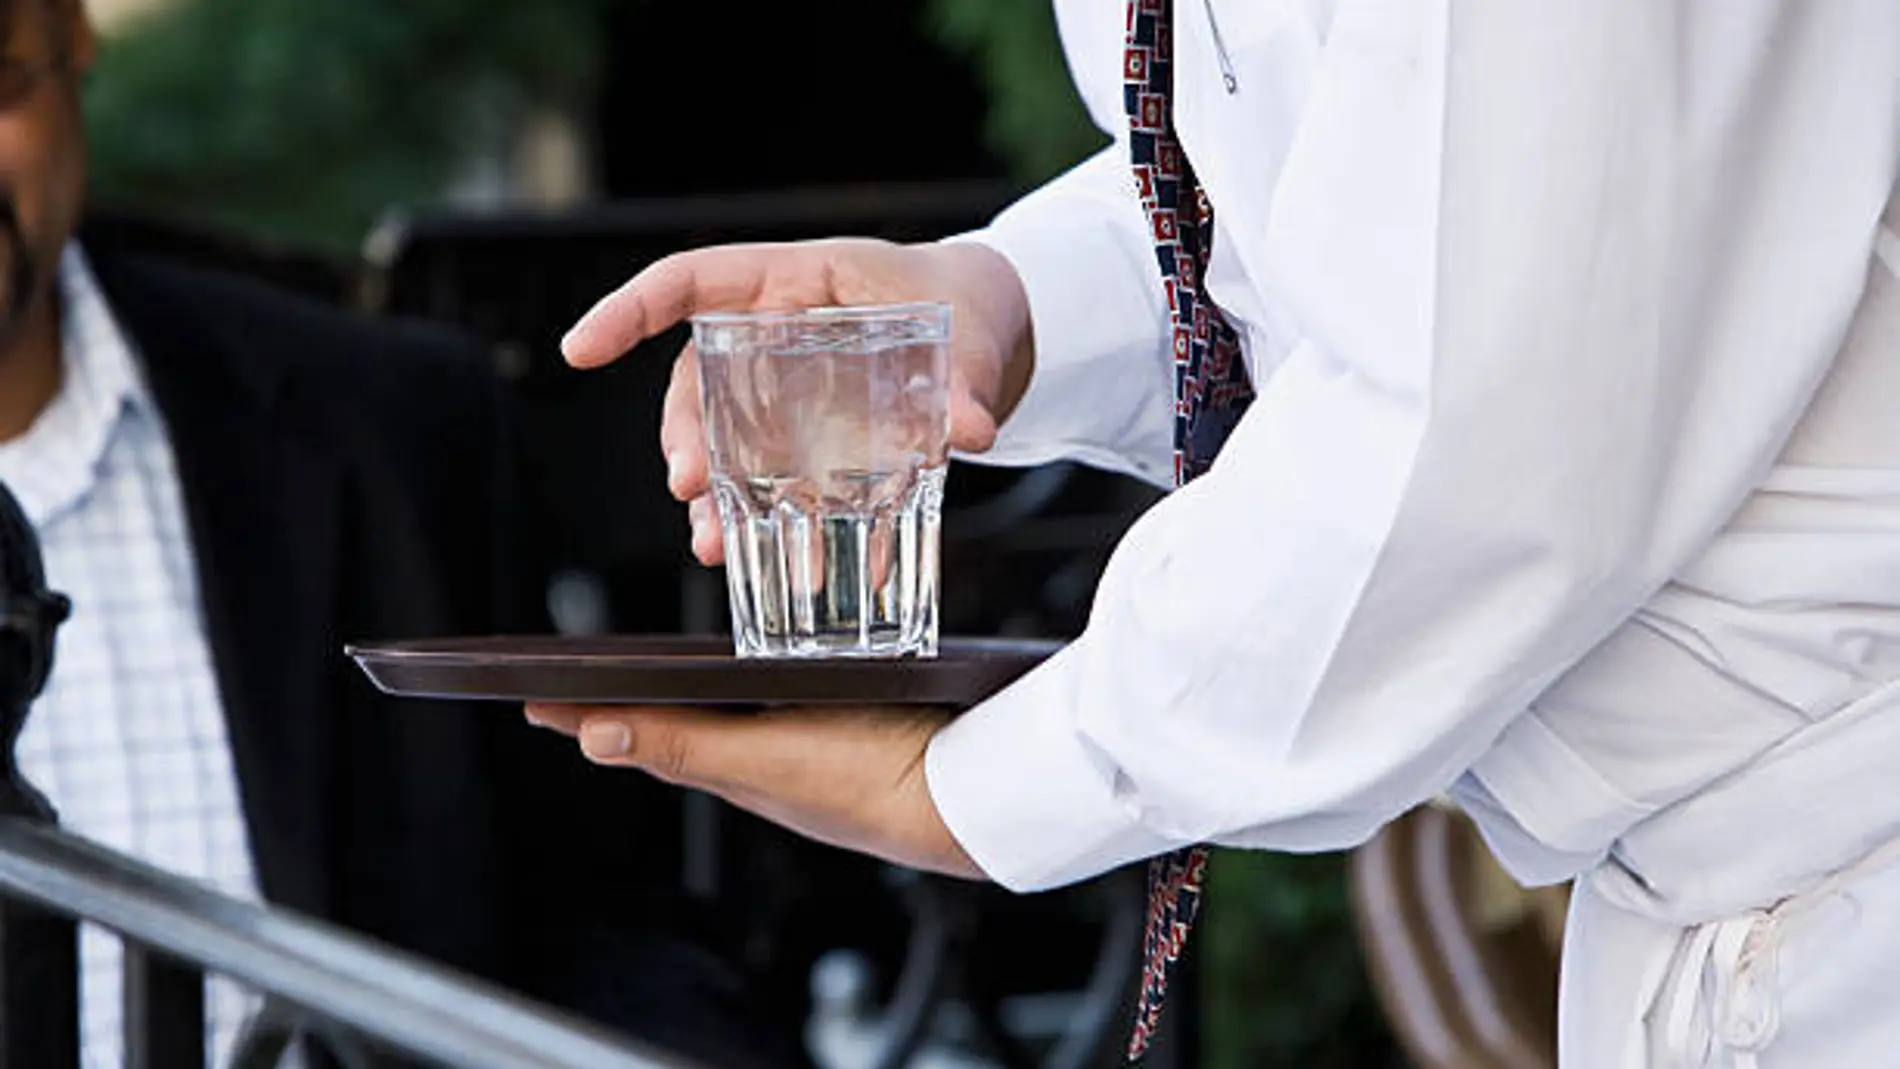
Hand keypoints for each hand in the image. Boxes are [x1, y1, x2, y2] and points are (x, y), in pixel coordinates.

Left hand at [523, 702, 984, 879]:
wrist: (965, 791)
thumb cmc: (871, 782)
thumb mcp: (765, 758)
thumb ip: (686, 744)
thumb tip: (592, 736)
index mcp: (733, 767)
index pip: (643, 733)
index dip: (588, 713)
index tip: (531, 694)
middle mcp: (762, 758)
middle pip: (680, 721)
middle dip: (631, 699)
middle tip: (583, 679)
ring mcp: (805, 742)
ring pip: (731, 712)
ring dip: (691, 694)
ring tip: (654, 679)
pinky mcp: (846, 723)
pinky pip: (784, 701)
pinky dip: (758, 684)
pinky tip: (770, 671)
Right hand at [561, 238, 1034, 563]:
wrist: (986, 334)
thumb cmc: (959, 302)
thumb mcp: (966, 328)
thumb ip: (964, 377)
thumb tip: (971, 429)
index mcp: (791, 281)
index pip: (688, 281)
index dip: (629, 310)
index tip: (581, 349)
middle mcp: (771, 336)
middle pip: (698, 380)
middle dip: (684, 436)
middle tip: (689, 485)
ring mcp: (783, 392)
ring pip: (723, 439)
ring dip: (710, 494)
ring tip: (713, 544)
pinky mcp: (808, 440)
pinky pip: (770, 481)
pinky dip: (768, 523)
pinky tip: (780, 564)